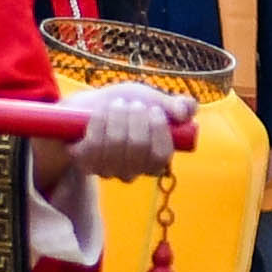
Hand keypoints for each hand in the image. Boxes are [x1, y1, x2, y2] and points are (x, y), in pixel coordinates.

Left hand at [64, 80, 184, 183]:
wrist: (88, 107)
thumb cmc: (126, 106)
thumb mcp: (153, 99)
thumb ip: (175, 105)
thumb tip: (185, 113)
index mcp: (154, 160)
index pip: (162, 156)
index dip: (159, 132)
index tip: (154, 110)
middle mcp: (132, 171)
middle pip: (138, 149)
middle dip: (136, 119)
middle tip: (132, 104)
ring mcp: (108, 170)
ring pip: (115, 146)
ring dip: (117, 117)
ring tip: (117, 104)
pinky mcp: (86, 163)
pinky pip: (94, 144)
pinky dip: (99, 122)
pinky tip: (101, 112)